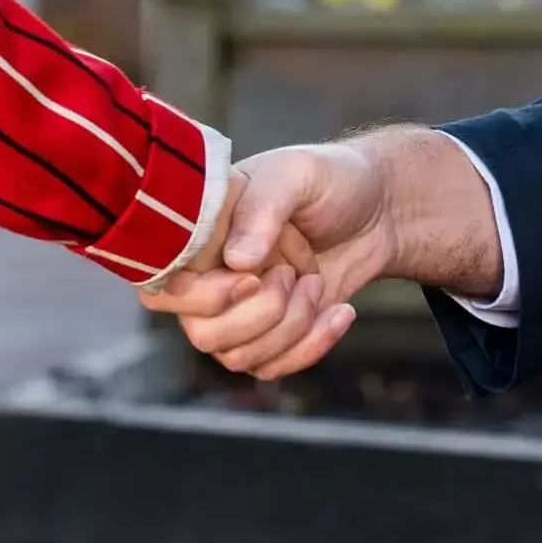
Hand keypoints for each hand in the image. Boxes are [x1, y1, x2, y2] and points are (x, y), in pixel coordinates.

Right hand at [141, 142, 396, 379]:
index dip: (205, 296)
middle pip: (203, 333)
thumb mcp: (297, 175)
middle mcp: (205, 275)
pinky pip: (271, 368)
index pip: (163, 287)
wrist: (378, 212)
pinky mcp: (267, 336)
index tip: (254, 277)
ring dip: (293, 326)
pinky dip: (312, 346)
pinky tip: (340, 312)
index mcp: (196, 231)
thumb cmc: (330, 181)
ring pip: (238, 357)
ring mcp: (234, 310)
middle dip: (264, 313)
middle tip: (294, 273)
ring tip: (317, 282)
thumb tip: (237, 262)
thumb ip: (265, 209)